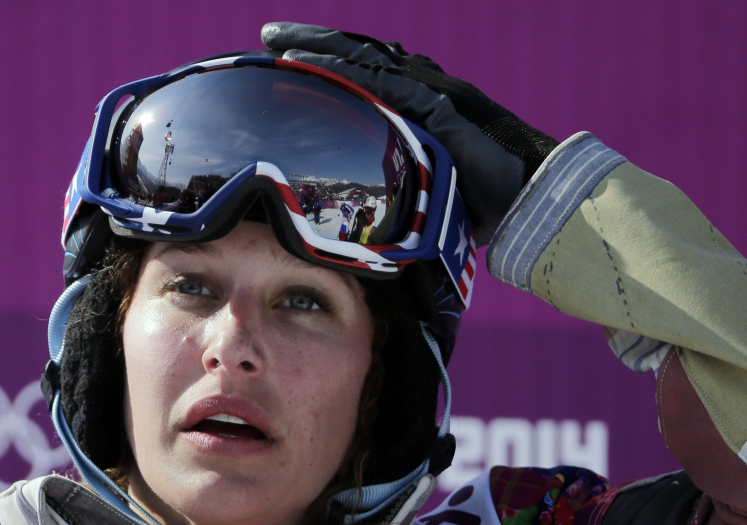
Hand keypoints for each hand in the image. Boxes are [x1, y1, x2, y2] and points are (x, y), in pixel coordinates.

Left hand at [262, 22, 558, 242]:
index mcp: (418, 103)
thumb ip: (397, 181)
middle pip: (359, 54)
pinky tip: (313, 65)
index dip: (329, 61)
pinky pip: (382, 84)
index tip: (289, 57)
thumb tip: (370, 214)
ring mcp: (431, 94)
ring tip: (279, 42)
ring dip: (321, 48)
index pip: (365, 72)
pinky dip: (346, 72)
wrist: (529, 199)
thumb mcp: (425, 185)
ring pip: (366, 60)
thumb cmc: (481, 198)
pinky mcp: (438, 108)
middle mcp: (423, 88)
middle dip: (314, 42)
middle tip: (271, 36)